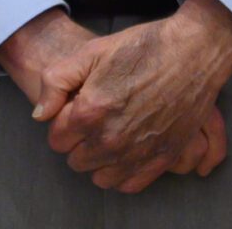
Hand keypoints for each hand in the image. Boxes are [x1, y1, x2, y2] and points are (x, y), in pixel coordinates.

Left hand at [0, 3, 221, 185]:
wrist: (191, 52)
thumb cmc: (141, 48)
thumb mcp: (89, 52)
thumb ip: (54, 82)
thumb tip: (40, 114)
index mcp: (90, 111)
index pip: (57, 139)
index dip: (62, 121)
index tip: (75, 108)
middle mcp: (111, 139)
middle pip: (75, 159)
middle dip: (78, 140)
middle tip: (93, 117)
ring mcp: (137, 152)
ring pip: (99, 176)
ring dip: (99, 158)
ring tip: (109, 132)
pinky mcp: (161, 159)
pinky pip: (129, 184)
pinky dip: (122, 171)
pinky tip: (125, 150)